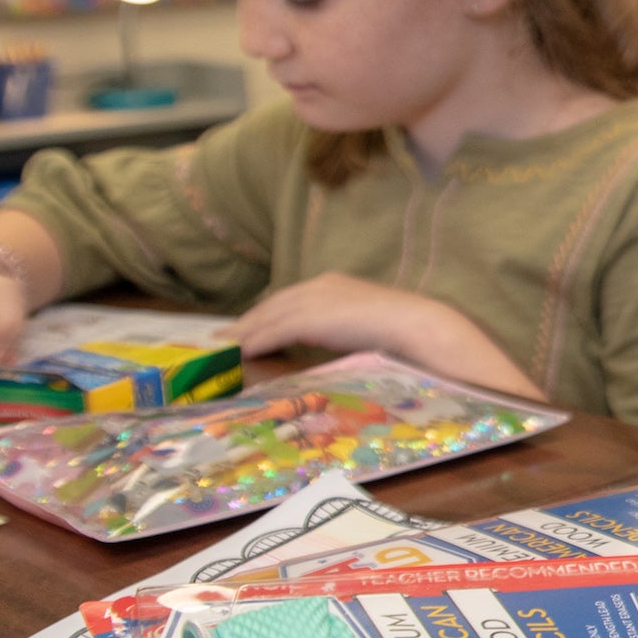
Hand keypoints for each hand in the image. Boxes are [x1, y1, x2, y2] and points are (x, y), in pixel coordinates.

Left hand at [231, 274, 460, 366]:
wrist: (416, 325)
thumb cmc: (403, 329)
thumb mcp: (366, 323)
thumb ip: (344, 326)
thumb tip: (336, 341)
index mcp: (333, 284)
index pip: (289, 299)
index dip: (266, 314)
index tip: (248, 328)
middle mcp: (318, 286)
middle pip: (271, 305)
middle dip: (246, 322)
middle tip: (222, 338)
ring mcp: (314, 300)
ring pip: (267, 317)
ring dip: (242, 333)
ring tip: (221, 348)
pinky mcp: (310, 319)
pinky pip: (273, 331)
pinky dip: (254, 342)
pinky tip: (240, 354)